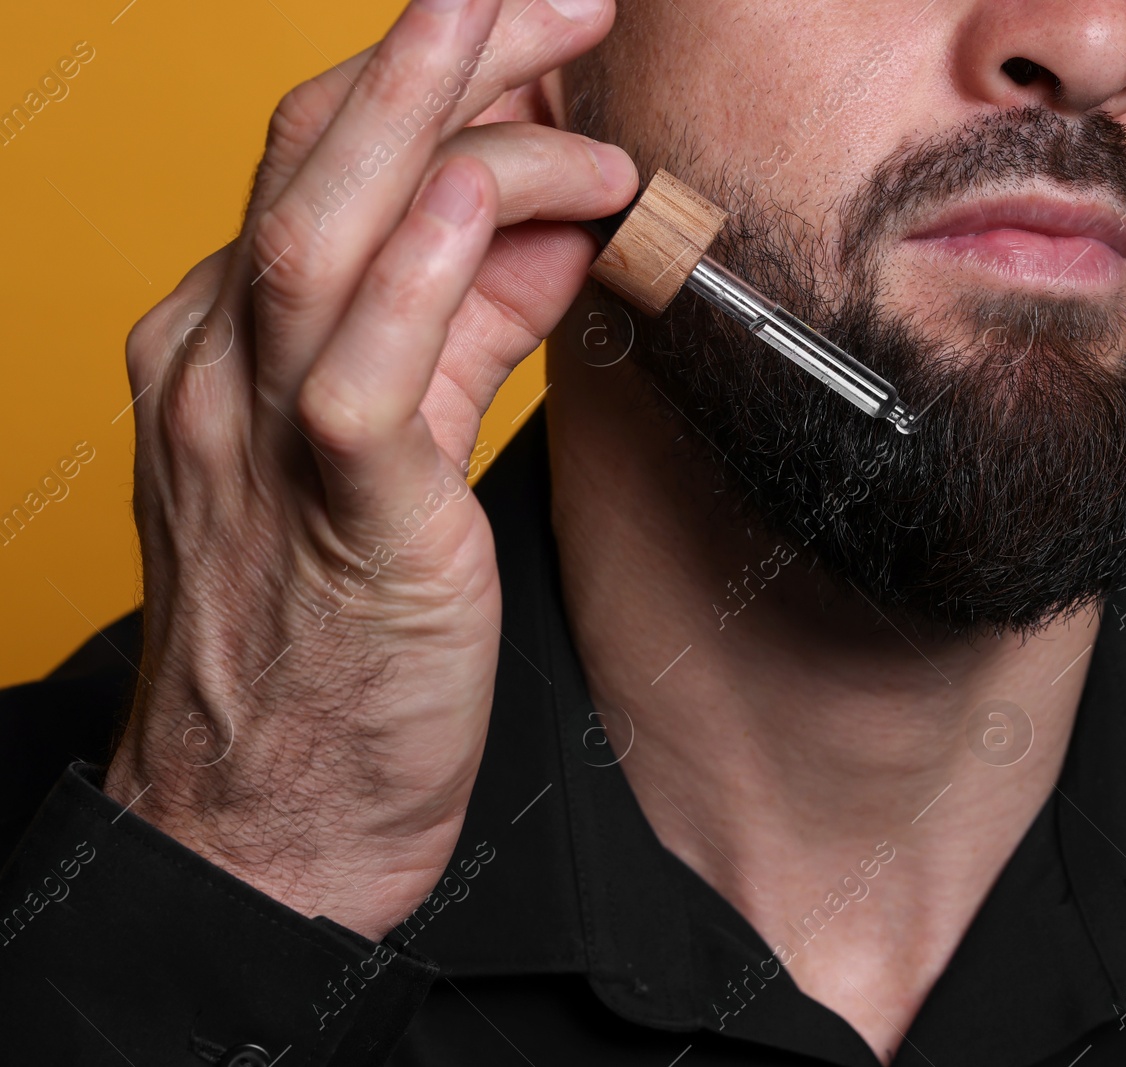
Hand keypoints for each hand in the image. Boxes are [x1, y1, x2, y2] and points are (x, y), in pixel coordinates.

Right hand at [102, 0, 634, 939]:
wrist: (276, 821)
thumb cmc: (341, 634)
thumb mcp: (404, 445)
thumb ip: (466, 328)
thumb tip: (551, 221)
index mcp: (231, 343)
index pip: (327, 172)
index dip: (441, 87)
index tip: (547, 37)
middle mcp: (219, 367)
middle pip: (314, 162)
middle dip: (441, 56)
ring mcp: (257, 441)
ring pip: (321, 238)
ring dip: (428, 115)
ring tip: (527, 21)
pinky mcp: (331, 524)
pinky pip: (354, 378)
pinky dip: (418, 274)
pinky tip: (476, 195)